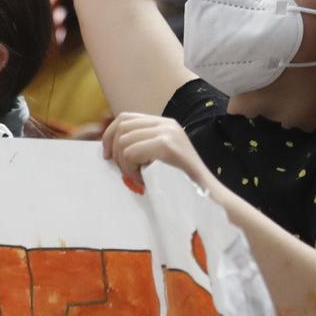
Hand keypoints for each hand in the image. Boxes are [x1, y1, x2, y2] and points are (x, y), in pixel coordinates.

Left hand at [100, 112, 214, 192]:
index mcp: (164, 124)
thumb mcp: (158, 159)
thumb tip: (107, 147)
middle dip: (113, 150)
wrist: (208, 196)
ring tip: (137, 177)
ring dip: (124, 163)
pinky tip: (143, 180)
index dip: (109, 135)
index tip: (106, 155)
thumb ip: (140, 147)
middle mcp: (166, 124)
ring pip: (124, 141)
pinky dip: (131, 169)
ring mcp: (168, 132)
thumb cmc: (180, 184)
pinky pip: (131, 152)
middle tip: (123, 170)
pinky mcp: (167, 145)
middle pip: (121, 126)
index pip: (125, 118)